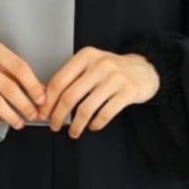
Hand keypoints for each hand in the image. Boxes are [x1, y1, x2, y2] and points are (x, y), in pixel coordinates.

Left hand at [37, 46, 159, 137]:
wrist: (144, 69)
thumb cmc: (111, 70)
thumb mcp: (90, 65)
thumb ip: (71, 78)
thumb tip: (46, 100)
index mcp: (85, 56)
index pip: (59, 81)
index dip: (48, 101)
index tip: (43, 114)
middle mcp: (99, 65)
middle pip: (69, 96)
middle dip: (58, 116)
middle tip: (54, 126)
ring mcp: (115, 78)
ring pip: (86, 108)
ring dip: (76, 125)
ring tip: (73, 132)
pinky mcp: (128, 91)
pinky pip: (105, 114)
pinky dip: (96, 124)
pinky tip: (92, 127)